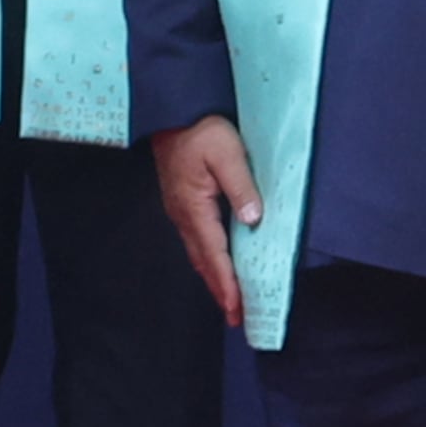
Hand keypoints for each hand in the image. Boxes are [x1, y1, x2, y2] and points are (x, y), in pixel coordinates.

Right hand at [152, 114, 262, 328]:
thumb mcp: (227, 153)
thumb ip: (241, 186)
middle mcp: (183, 214)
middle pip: (203, 260)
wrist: (172, 110)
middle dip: (220, 289)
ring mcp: (179, 208)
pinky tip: (216, 262)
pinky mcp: (181, 201)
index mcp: (194, 207)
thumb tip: (253, 218)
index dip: (227, 284)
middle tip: (236, 316)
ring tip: (228, 298)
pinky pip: (196, 239)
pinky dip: (208, 259)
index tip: (237, 308)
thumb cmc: (200, 129)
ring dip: (213, 277)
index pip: (215, 254)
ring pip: (198, 252)